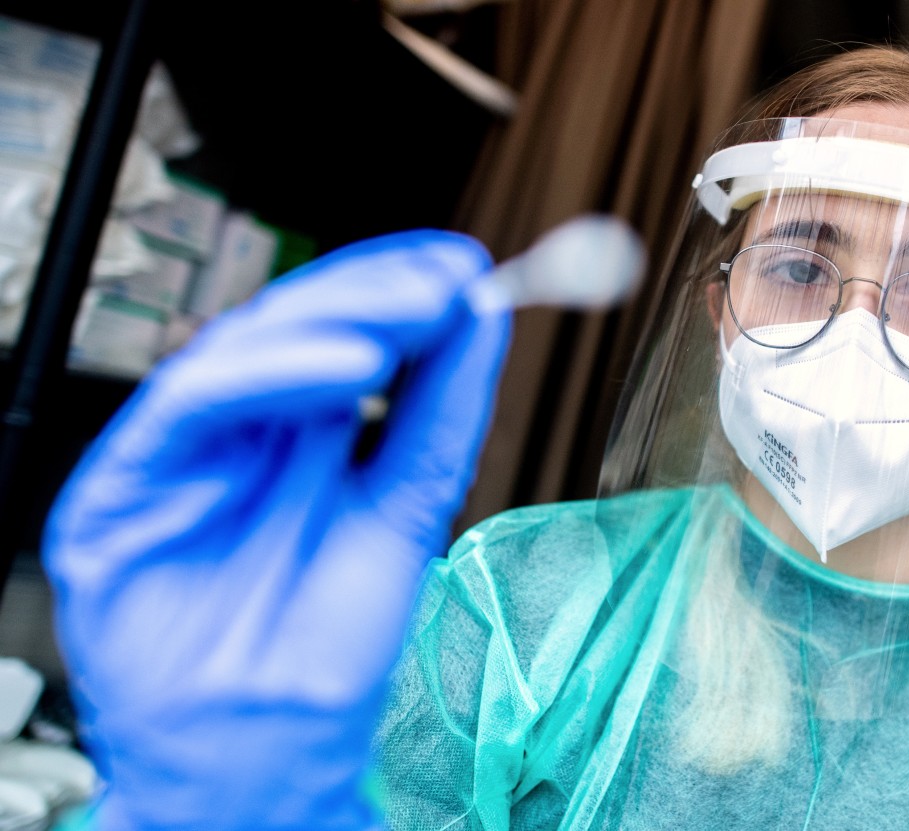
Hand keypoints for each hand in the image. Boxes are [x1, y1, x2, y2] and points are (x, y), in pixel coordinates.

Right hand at [42, 230, 510, 830]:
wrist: (269, 751)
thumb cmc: (329, 645)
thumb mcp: (410, 509)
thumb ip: (440, 413)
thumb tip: (482, 317)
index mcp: (298, 438)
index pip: (340, 334)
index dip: (397, 291)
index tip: (467, 268)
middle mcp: (237, 436)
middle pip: (294, 330)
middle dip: (376, 293)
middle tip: (448, 277)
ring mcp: (181, 458)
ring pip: (242, 349)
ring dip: (335, 318)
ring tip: (417, 312)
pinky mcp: (121, 491)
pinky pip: (192, 405)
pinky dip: (269, 374)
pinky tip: (351, 368)